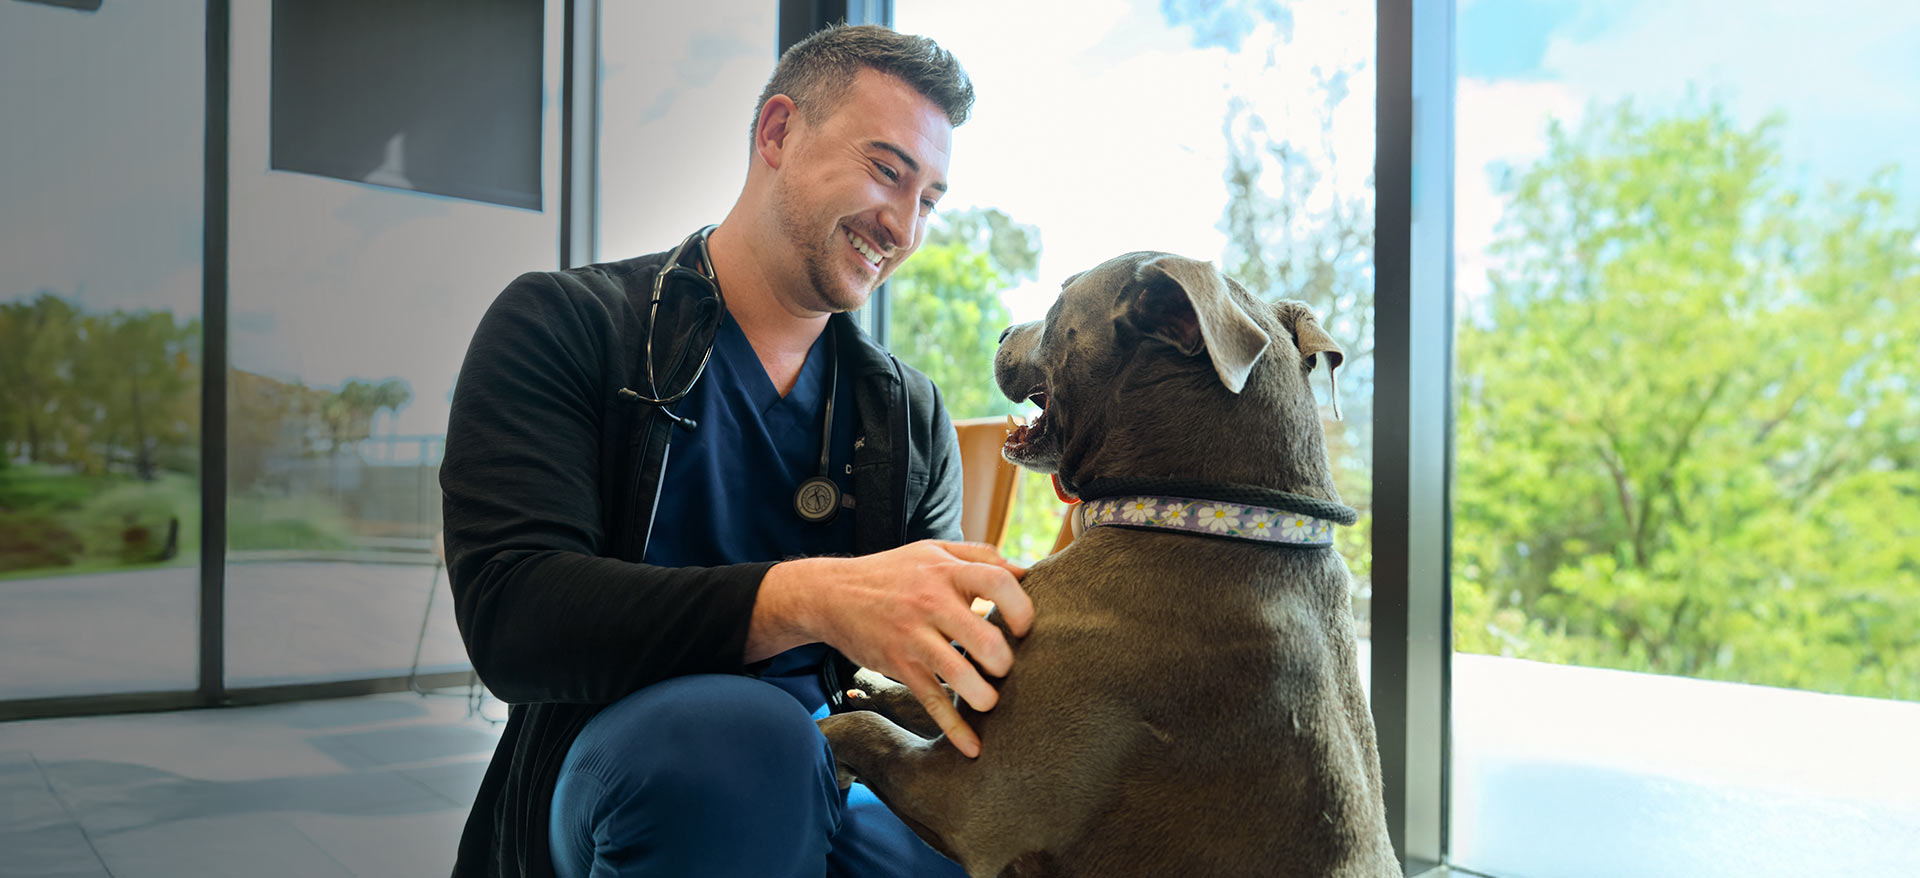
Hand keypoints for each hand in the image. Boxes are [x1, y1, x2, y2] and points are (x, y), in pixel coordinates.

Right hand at [755, 540, 1032, 757]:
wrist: (830, 594)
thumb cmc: (891, 572)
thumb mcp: (932, 551)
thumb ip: (980, 556)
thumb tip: (1026, 571)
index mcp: (946, 571)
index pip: (998, 582)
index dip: (1021, 608)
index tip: (1024, 627)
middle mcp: (931, 603)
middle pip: (985, 638)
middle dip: (1004, 662)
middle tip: (1005, 668)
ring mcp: (913, 637)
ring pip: (959, 674)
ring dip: (984, 696)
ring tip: (990, 700)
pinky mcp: (899, 665)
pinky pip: (931, 701)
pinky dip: (954, 729)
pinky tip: (973, 749)